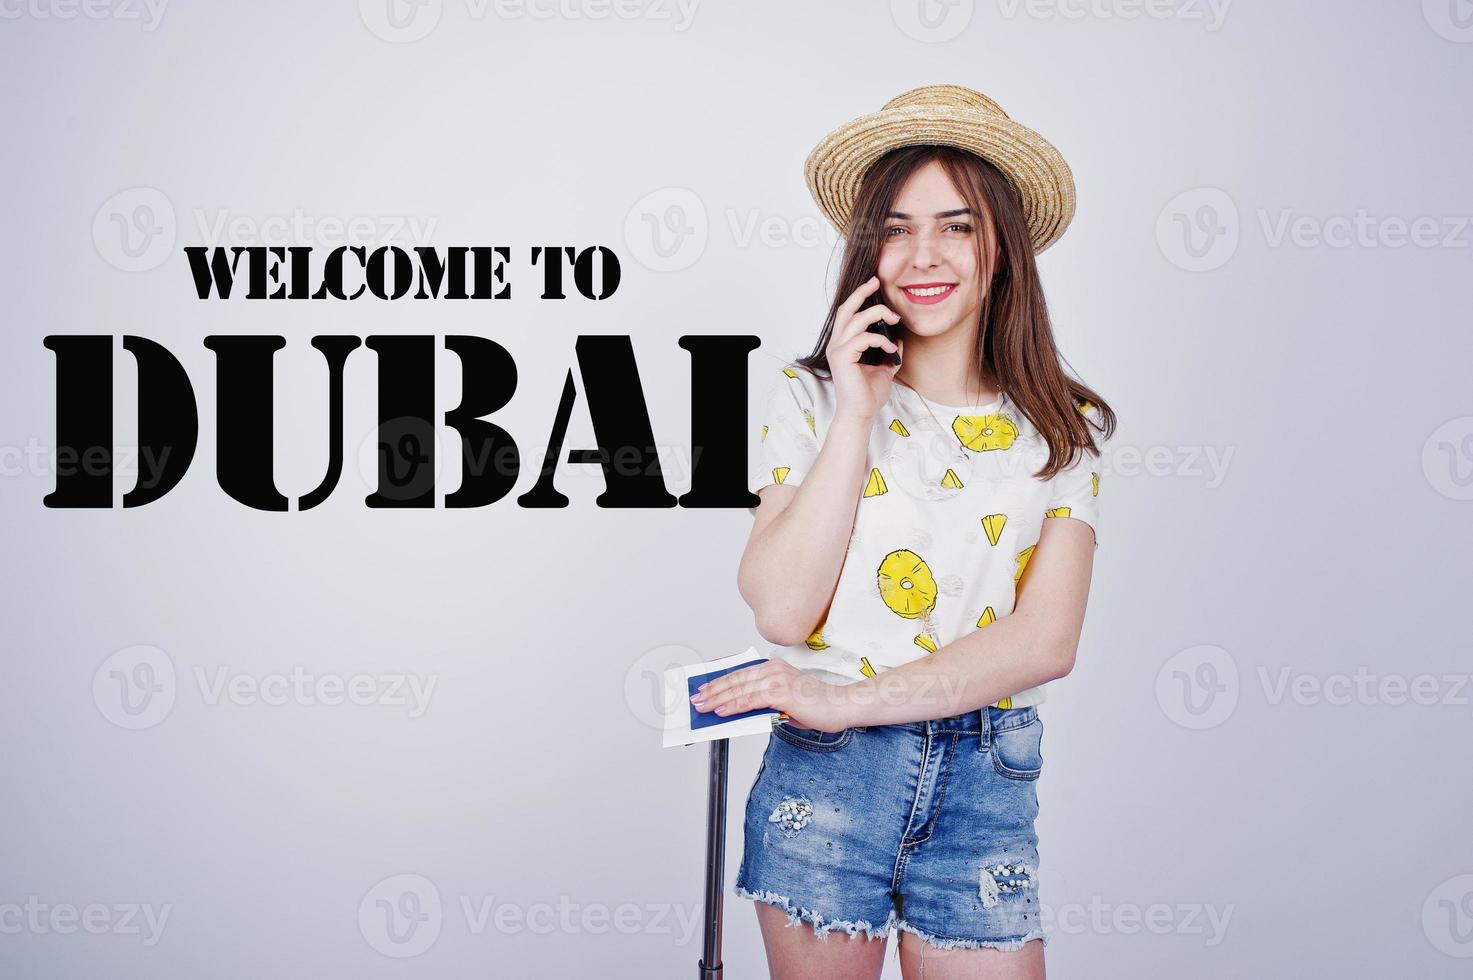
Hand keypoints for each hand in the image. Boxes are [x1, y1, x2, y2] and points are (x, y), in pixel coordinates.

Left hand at [689, 659, 854, 732]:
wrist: (839, 706)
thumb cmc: (813, 705)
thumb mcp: (782, 702)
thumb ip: (761, 703)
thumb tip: (736, 711)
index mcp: (773, 667)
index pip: (739, 673)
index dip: (719, 682)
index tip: (703, 689)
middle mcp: (773, 669)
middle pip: (735, 680)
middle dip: (712, 691)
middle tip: (696, 699)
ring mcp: (776, 679)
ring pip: (739, 689)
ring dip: (717, 699)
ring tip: (703, 707)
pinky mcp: (780, 692)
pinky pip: (750, 700)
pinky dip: (733, 706)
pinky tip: (721, 711)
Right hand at [826, 275, 902, 424]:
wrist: (861, 414)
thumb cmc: (868, 395)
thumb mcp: (884, 369)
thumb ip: (888, 352)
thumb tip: (898, 338)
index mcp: (843, 344)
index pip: (848, 313)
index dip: (859, 297)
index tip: (875, 286)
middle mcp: (836, 344)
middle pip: (846, 309)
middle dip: (861, 293)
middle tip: (876, 282)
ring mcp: (837, 350)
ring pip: (856, 319)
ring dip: (877, 314)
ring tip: (894, 318)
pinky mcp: (842, 358)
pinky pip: (863, 338)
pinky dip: (880, 339)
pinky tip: (890, 348)